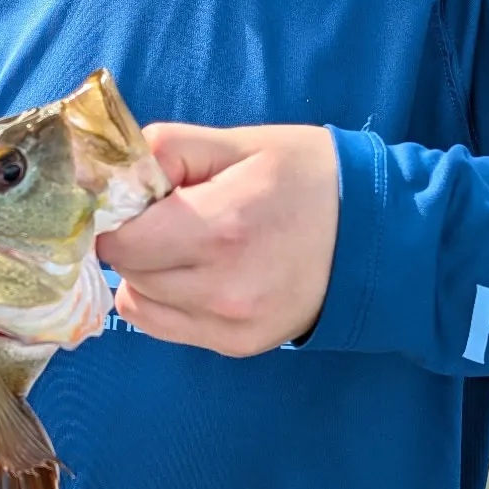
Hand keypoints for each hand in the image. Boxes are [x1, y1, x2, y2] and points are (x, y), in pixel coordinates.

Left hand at [96, 122, 338, 357]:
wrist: (375, 234)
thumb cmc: (305, 175)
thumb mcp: (239, 142)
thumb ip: (168, 149)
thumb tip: (112, 172)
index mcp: (220, 228)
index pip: (120, 242)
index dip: (117, 214)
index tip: (138, 196)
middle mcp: (222, 289)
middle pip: (128, 272)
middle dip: (133, 239)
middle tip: (166, 212)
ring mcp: (231, 326)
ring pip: (139, 303)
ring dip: (148, 271)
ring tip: (187, 241)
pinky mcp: (238, 346)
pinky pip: (166, 326)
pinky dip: (167, 298)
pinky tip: (200, 270)